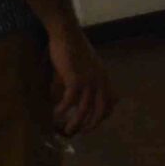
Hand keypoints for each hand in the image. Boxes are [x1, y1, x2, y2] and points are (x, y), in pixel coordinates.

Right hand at [47, 24, 117, 139]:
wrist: (66, 33)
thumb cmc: (73, 47)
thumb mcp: (87, 65)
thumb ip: (87, 78)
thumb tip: (78, 95)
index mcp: (104, 78)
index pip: (110, 103)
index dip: (101, 116)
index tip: (91, 123)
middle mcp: (100, 82)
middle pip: (100, 111)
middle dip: (90, 125)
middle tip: (79, 132)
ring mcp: (89, 82)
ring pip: (84, 110)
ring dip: (74, 123)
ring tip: (66, 130)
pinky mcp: (75, 80)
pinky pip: (69, 102)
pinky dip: (62, 110)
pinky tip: (54, 113)